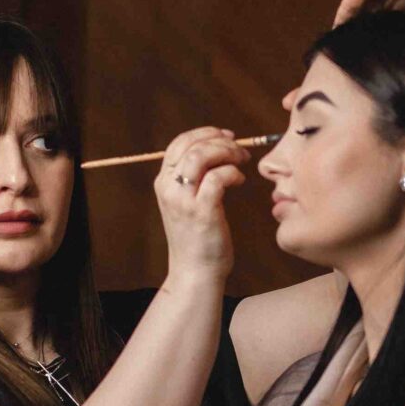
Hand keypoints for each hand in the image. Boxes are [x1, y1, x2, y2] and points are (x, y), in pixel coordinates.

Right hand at [153, 126, 245, 283]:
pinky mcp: (201, 212)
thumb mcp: (187, 203)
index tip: (226, 136)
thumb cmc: (198, 237)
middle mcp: (168, 188)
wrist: (195, 271)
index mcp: (163, 183)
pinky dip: (232, 173)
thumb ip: (193, 179)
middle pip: (191, 145)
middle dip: (220, 140)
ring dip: (226, 152)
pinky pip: (217, 177)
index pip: (179, 143)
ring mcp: (183, 200)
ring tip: (241, 160)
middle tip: (240, 149)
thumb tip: (217, 149)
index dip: (204, 133)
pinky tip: (239, 181)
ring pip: (202, 156)